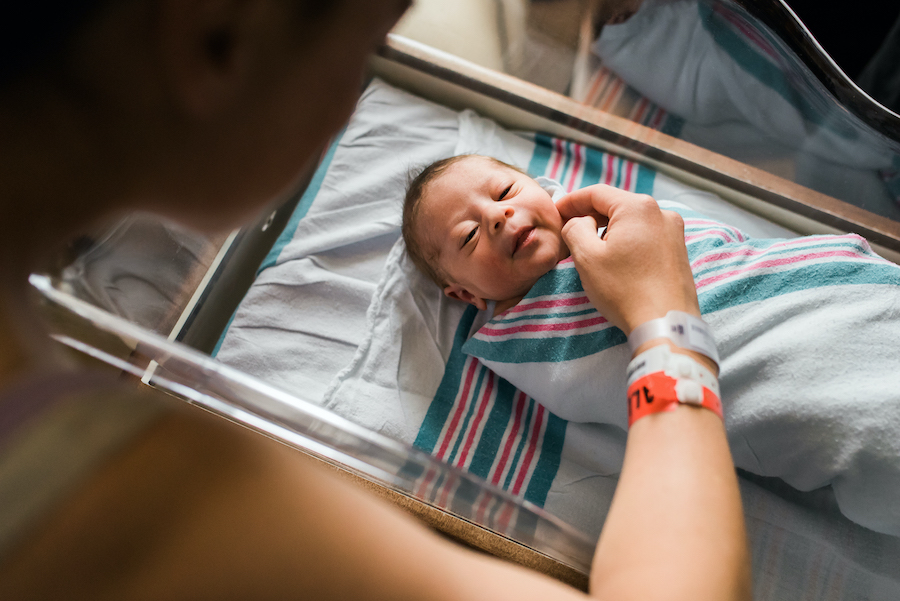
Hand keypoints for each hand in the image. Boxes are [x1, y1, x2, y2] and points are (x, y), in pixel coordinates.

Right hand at [559, 185, 699, 335]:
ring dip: (609, 229)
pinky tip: (617, 259)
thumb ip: (575, 228)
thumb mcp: (587, 257)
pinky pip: (646, 236)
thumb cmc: (624, 290)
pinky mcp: (679, 250)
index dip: (571, 201)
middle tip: (570, 230)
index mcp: (637, 207)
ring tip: (592, 248)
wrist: (665, 324)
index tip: (555, 212)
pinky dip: (627, 241)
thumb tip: (578, 221)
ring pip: (632, 221)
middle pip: (616, 205)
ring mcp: (674, 231)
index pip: (596, 193)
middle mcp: (661, 212)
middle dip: (591, 215)